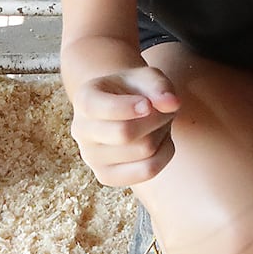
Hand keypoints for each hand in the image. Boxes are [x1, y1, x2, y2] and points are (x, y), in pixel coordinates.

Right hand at [69, 67, 181, 186]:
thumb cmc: (138, 90)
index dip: (129, 107)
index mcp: (84, 99)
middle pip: (125, 133)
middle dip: (156, 119)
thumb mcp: (149, 77)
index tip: (148, 104)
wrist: (130, 110)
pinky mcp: (107, 176)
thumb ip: (159, 86)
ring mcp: (91, 157)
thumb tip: (172, 104)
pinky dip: (165, 154)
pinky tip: (160, 141)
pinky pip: (147, 170)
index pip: (100, 108)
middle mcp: (81, 130)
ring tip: (157, 125)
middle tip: (163, 111)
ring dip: (162, 134)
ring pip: (143, 150)